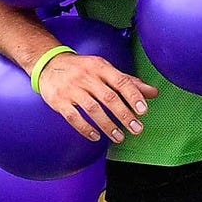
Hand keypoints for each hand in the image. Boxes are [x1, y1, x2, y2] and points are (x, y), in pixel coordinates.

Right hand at [35, 51, 157, 143]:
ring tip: (119, 137)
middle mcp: (86, 76)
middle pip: (108, 97)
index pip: (120, 81)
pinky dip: (85, 128)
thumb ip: (128, 82)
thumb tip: (153, 93)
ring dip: (108, 125)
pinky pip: (73, 117)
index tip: (143, 111)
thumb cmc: (83, 69)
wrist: (48, 64)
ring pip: (92, 109)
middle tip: (136, 129)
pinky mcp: (59, 101)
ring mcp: (71, 89)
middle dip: (124, 115)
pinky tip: (96, 136)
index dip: (133, 96)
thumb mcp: (105, 70)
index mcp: (100, 67)